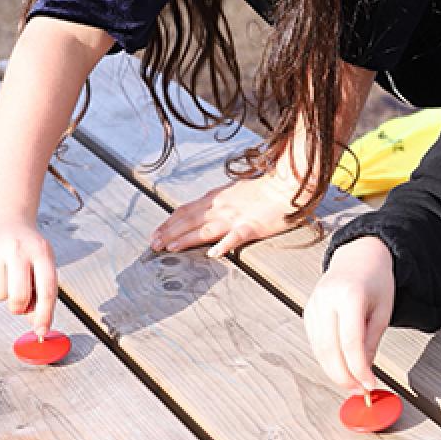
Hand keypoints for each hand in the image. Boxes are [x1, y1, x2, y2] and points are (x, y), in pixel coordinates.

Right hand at [0, 204, 59, 332]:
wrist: (2, 214)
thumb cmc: (25, 243)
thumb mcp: (41, 261)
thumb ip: (42, 292)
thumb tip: (38, 326)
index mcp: (41, 252)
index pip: (47, 291)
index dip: (44, 316)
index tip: (41, 332)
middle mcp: (18, 250)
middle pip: (19, 298)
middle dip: (18, 307)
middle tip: (18, 299)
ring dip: (0, 295)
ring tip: (3, 278)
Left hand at [150, 169, 308, 258]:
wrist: (287, 185)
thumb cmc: (264, 189)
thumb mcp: (235, 191)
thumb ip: (218, 200)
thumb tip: (203, 206)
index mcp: (216, 198)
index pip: (185, 210)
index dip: (168, 222)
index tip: (156, 233)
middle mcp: (221, 207)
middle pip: (189, 220)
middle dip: (168, 232)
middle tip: (153, 244)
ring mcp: (235, 217)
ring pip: (205, 229)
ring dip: (185, 239)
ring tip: (170, 248)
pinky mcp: (252, 226)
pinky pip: (235, 237)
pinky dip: (224, 245)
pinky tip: (213, 254)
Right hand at [304, 237, 394, 392]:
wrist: (358, 257)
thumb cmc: (375, 281)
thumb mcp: (383, 311)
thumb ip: (371, 342)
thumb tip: (363, 373)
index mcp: (349, 295)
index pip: (351, 342)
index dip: (359, 369)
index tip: (369, 384)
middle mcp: (326, 299)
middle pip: (329, 349)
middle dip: (344, 376)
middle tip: (359, 390)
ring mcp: (314, 304)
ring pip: (319, 349)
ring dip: (334, 371)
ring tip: (352, 383)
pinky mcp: (308, 312)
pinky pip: (315, 342)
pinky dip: (327, 359)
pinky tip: (340, 366)